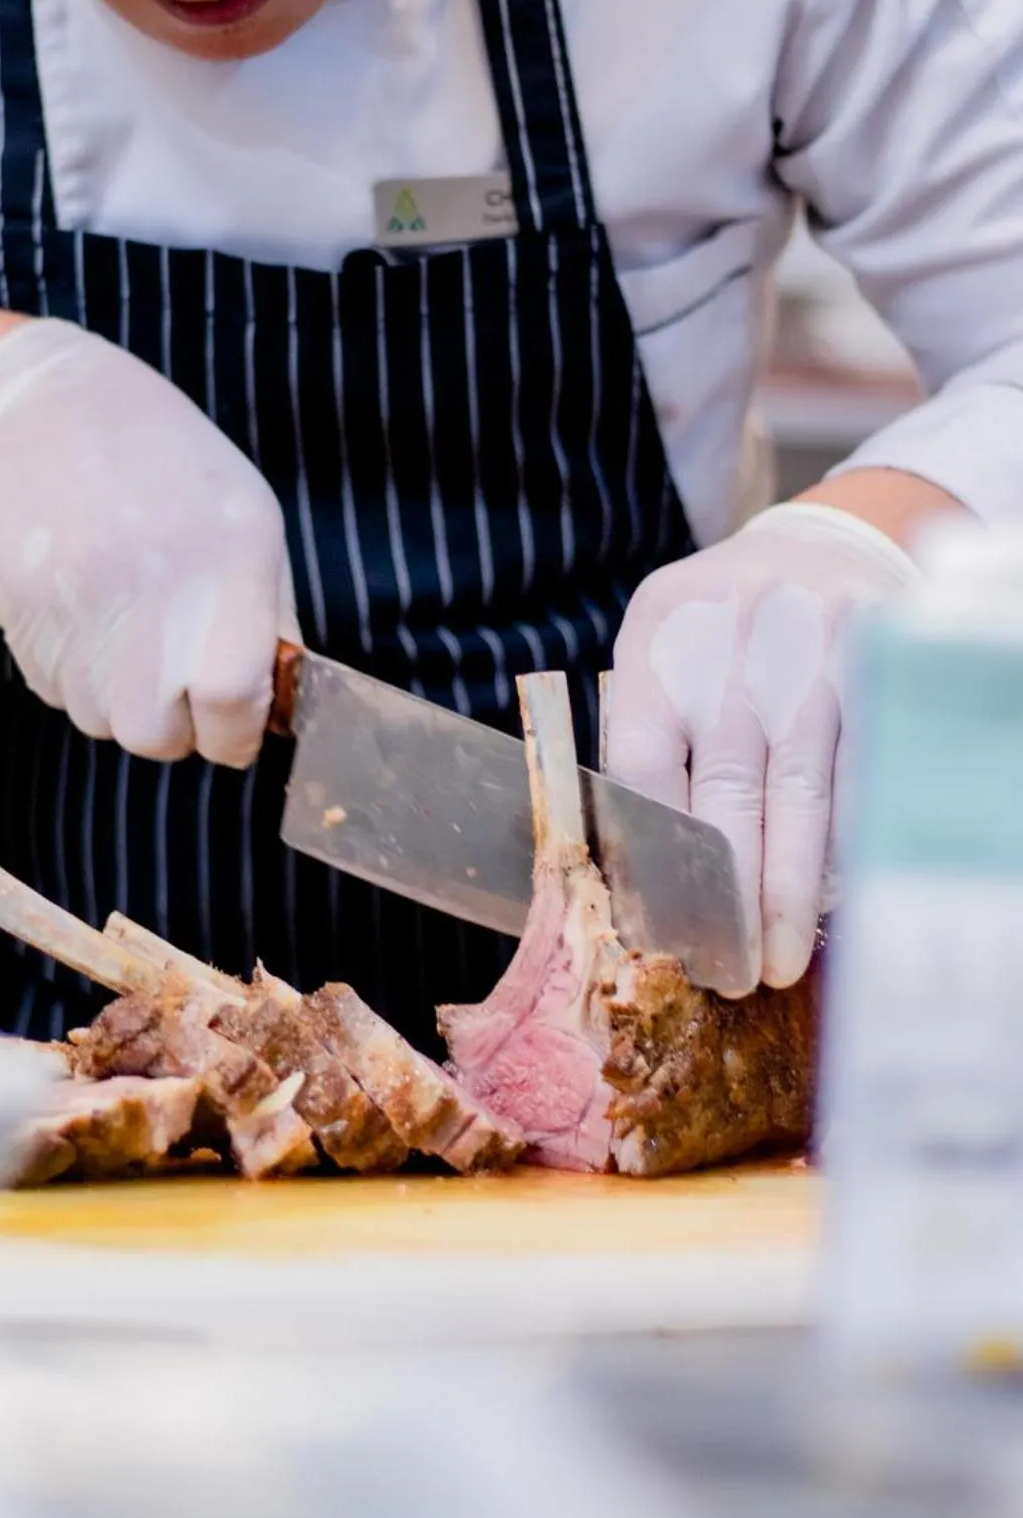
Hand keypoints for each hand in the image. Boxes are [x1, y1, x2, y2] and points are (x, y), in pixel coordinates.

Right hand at [0, 320, 294, 765]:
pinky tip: (81, 608)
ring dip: (118, 697)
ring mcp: (74, 601)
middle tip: (177, 682)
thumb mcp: (245, 522)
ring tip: (123, 623)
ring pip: (99, 720)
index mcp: (227, 559)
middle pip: (155, 735)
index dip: (235, 734)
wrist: (42, 408)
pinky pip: (52, 688)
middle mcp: (149, 586)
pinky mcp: (16, 610)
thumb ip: (266, 619)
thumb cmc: (165, 468)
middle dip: (172, 727)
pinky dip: (73, 670)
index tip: (235, 727)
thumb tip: (270, 709)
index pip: (230, 700)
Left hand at [606, 502, 919, 991]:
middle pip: (728, 787)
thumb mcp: (664, 652)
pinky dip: (846, 844)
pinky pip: (864, 772)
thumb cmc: (723, 628)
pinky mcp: (881, 661)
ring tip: (778, 959)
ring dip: (790, 888)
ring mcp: (816, 643)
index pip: (642, 760)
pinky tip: (833, 899)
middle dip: (728, 895)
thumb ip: (646, 735)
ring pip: (803, 791)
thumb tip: (636, 871)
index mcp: (660, 629)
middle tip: (729, 972)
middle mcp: (737, 632)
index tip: (658, 930)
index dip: (651, 855)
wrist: (822, 544)